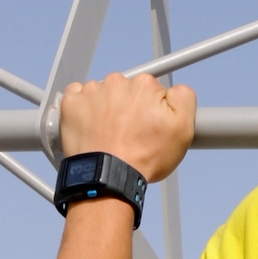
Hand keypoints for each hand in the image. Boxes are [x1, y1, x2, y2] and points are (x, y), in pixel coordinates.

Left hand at [60, 71, 195, 182]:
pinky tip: (92, 127)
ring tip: (111, 136)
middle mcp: (117, 82)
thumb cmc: (143, 158)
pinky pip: (78, 96)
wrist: (109, 176)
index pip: (152, 90)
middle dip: (129, 108)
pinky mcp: (72, 102)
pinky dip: (85, 109)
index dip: (153, 110)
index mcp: (144, 85)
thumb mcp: (183, 130)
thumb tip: (177, 89)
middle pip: (127, 91)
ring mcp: (92, 91)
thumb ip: (184, 98)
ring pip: (103, 94)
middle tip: (131, 135)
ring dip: (107, 110)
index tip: (150, 126)